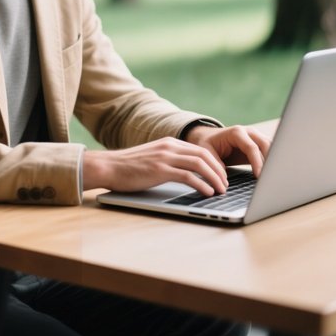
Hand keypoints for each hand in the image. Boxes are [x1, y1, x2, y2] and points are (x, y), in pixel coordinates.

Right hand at [83, 137, 229, 196]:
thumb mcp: (153, 158)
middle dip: (219, 171)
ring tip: (221, 191)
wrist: (108, 166)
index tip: (222, 176)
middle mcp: (169, 146)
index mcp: (169, 143)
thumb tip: (187, 173)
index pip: (200, 150)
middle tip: (226, 185)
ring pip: (199, 164)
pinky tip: (207, 193)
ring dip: (214, 178)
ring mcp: (165, 157)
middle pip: (204, 155)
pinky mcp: (160, 170)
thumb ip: (169, 160)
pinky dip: (202, 184)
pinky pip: (188, 176)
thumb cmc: (129, 167)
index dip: (215, 163)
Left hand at [184, 124, 270, 177]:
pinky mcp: (259, 144)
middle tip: (270, 178)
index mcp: (236, 132)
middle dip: (270, 161)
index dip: (257, 162)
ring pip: (271, 147)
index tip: (259, 176)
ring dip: (273, 161)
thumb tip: (224, 181)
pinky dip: (272, 161)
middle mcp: (249, 132)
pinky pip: (270, 151)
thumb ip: (215, 164)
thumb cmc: (208, 144)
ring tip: (273, 177)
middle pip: (266, 145)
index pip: (251, 147)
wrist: (210, 137)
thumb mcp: (206, 152)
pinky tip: (272, 173)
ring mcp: (256, 137)